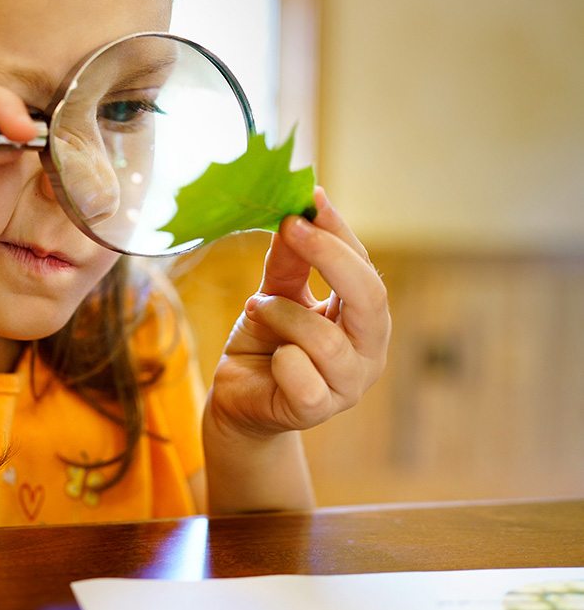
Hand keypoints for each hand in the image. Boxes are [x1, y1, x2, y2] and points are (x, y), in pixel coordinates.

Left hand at [208, 187, 390, 438]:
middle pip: (370, 298)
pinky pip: (300, 375)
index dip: (339, 232)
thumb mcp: (275, 293)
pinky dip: (279, 359)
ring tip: (255, 308)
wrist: (238, 396)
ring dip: (281, 314)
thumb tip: (296, 216)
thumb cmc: (265, 342)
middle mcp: (368, 351)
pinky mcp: (316, 410)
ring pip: (324, 338)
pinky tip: (269, 359)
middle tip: (292, 227)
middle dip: (330, 257)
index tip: (311, 199)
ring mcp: (348, 386)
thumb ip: (288, 262)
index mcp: (365, 319)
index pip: (364, 268)